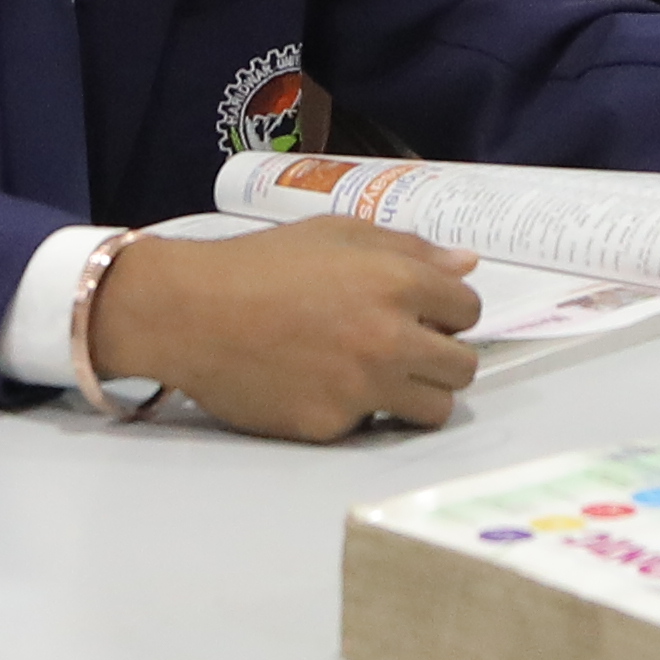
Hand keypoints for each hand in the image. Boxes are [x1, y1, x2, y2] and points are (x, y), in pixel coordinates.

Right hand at [79, 216, 480, 442]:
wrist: (189, 313)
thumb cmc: (258, 266)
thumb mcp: (335, 233)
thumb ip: (409, 248)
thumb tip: (465, 264)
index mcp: (397, 282)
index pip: (470, 311)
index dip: (448, 313)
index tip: (425, 316)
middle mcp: (389, 338)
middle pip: (463, 369)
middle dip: (441, 359)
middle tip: (407, 351)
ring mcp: (363, 388)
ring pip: (433, 410)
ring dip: (416, 395)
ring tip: (377, 376)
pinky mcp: (332, 425)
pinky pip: (370, 426)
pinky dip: (354, 410)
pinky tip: (320, 384)